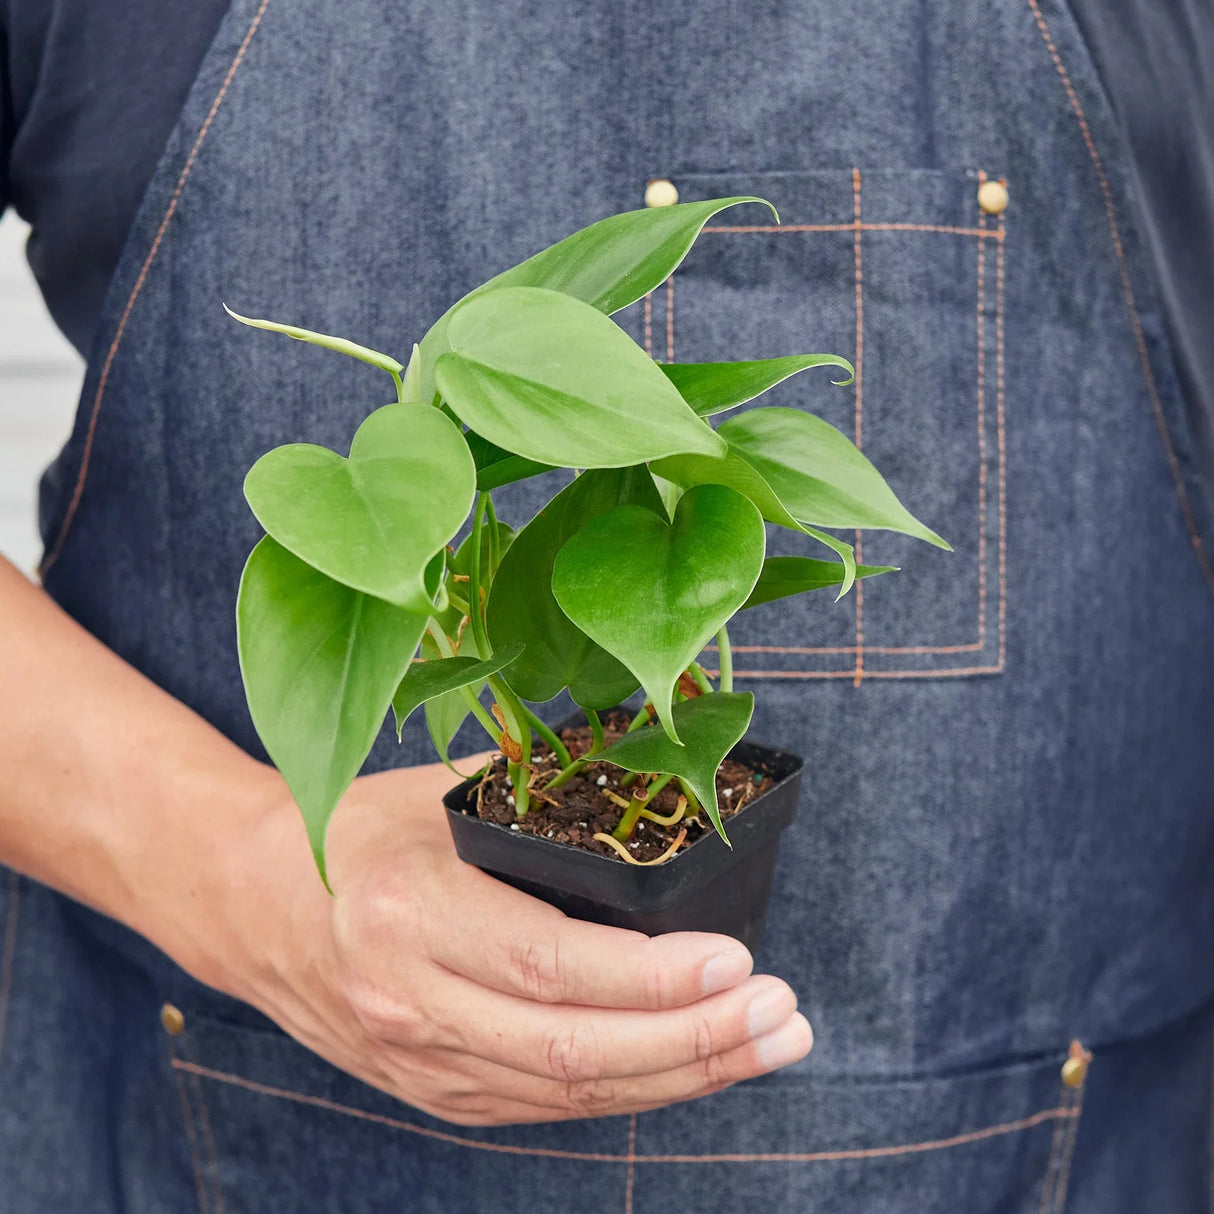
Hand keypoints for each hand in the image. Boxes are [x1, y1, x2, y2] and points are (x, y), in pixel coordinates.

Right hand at [216, 756, 812, 1126]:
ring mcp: (423, 1063)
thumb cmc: (349, 832)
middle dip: (696, 1041)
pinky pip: (548, 1105)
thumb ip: (535, 798)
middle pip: (574, 1050)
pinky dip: (631, 1088)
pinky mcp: (436, 1091)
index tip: (739, 960)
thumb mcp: (433, 796)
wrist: (249, 903)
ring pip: (571, 1094)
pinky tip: (694, 1063)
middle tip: (785, 1017)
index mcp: (408, 917)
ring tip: (768, 1044)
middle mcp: (413, 1005)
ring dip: (682, 1075)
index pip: (550, 964)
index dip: (652, 977)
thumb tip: (650, 778)